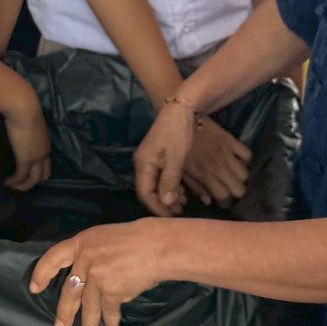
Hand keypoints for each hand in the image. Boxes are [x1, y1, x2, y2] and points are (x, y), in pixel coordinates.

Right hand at [4, 99, 51, 190]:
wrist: (24, 108)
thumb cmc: (25, 111)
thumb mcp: (30, 125)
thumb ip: (28, 133)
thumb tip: (20, 136)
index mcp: (46, 144)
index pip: (47, 164)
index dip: (39, 172)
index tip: (28, 175)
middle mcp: (44, 153)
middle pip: (43, 175)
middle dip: (33, 182)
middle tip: (21, 185)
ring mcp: (36, 157)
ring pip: (33, 180)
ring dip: (23, 186)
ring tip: (12, 187)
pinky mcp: (25, 159)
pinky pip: (21, 176)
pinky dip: (14, 182)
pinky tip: (7, 182)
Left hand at [30, 220, 168, 325]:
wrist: (156, 246)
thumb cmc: (135, 239)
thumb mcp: (104, 237)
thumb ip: (91, 253)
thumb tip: (84, 276)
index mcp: (82, 242)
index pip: (53, 257)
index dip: (42, 273)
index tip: (35, 288)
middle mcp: (85, 260)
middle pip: (70, 291)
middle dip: (65, 312)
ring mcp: (96, 277)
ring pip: (89, 306)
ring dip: (88, 324)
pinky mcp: (111, 291)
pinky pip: (107, 311)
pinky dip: (109, 322)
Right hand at [134, 101, 196, 216]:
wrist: (182, 108)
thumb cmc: (178, 132)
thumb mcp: (176, 158)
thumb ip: (170, 181)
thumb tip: (167, 203)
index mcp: (143, 164)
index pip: (145, 193)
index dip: (157, 207)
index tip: (172, 217)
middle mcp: (143, 163)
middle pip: (148, 191)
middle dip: (163, 204)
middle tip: (179, 213)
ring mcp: (151, 160)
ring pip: (156, 185)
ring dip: (168, 197)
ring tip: (183, 205)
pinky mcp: (159, 157)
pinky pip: (161, 178)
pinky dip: (170, 187)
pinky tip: (182, 192)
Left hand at [183, 116, 251, 207]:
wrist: (181, 116)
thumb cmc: (175, 146)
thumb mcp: (180, 169)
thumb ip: (194, 186)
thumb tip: (208, 201)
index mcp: (204, 174)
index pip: (224, 196)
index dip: (224, 202)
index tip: (220, 201)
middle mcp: (219, 165)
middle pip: (240, 189)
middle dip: (234, 193)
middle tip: (227, 189)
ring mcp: (227, 152)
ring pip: (245, 174)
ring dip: (239, 178)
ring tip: (231, 176)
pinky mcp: (231, 140)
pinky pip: (247, 154)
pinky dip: (244, 161)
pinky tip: (235, 161)